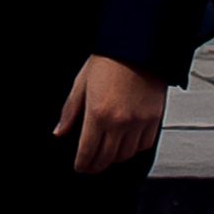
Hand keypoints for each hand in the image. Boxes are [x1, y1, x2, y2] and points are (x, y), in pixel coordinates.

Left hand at [56, 54, 167, 176]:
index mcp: (98, 114)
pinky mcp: (154, 119)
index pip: (87, 152)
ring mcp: (139, 122)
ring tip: (108, 154)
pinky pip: (144, 145)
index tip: (81, 167)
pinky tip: (127, 144)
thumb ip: (70, 111)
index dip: (82, 164)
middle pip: (107, 158)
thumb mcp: (81, 83)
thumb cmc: (110, 59)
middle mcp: (119, 122)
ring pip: (126, 155)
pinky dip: (135, 148)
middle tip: (92, 165)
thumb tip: (60, 131)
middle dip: (96, 165)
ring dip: (115, 158)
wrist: (138, 47)